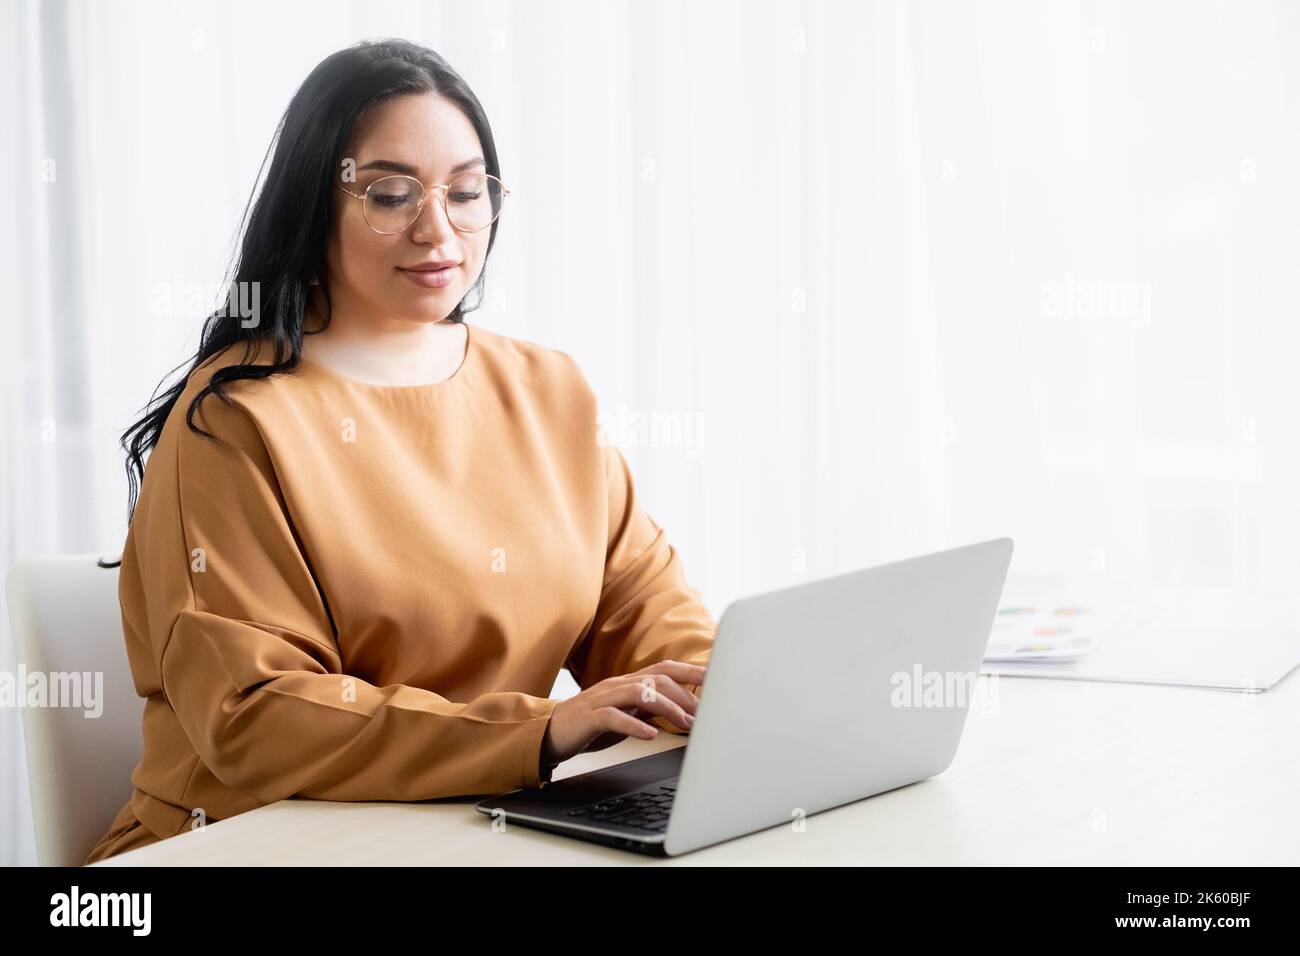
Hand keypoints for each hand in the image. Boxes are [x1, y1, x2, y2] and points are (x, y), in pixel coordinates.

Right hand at [541, 660, 706, 765]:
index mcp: (628, 682)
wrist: (549, 732)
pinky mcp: (589, 717)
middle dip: (684, 693)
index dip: (690, 672)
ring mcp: (602, 699)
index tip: (716, 679)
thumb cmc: (590, 724)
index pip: (664, 669)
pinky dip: (634, 724)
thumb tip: (680, 710)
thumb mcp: (625, 713)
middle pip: (656, 679)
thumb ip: (648, 708)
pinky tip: (649, 734)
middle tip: (704, 714)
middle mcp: (617, 685)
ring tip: (684, 723)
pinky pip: (614, 717)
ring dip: (666, 708)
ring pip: (639, 693)